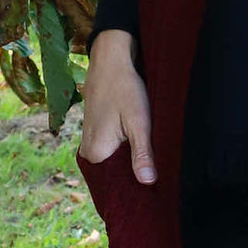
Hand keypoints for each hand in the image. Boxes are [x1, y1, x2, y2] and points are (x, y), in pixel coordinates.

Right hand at [78, 29, 156, 183]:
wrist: (110, 60)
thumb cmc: (125, 88)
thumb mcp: (139, 121)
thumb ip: (142, 153)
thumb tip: (148, 182)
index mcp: (96, 154)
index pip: (118, 183)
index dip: (138, 185)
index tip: (158, 188)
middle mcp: (87, 152)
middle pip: (116, 173)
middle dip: (135, 172)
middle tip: (160, 174)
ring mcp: (89, 142)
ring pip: (115, 160)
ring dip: (131, 160)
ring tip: (153, 162)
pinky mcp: (94, 133)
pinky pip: (111, 150)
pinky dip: (125, 150)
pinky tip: (140, 147)